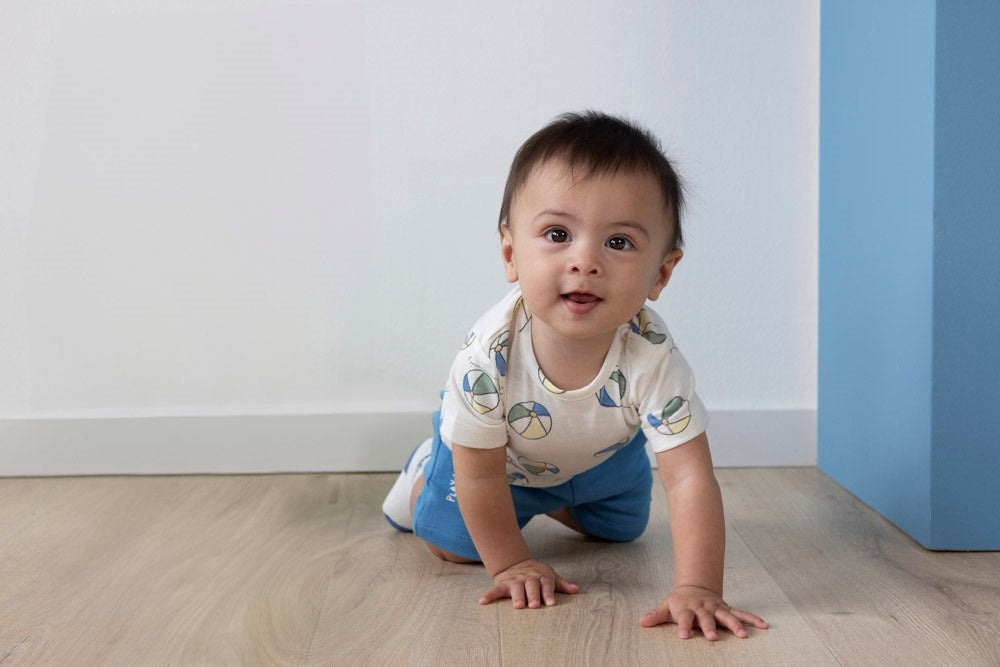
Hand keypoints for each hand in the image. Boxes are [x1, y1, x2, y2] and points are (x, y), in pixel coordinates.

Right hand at [479, 558, 579, 608]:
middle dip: (533, 595)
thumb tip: (576, 589)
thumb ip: (561, 584)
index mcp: (541, 576)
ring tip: (518, 606)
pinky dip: (489, 595)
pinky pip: (495, 590)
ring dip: (517, 596)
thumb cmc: (536, 574)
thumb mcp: (550, 576)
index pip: (546, 584)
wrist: (515, 562)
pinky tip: (483, 601)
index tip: (551, 603)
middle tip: (534, 605)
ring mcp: (515, 580)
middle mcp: (528, 578)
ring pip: (516, 588)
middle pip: (531, 586)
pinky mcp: (503, 584)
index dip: (548, 593)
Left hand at [639, 586, 767, 639]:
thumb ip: (656, 615)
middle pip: (707, 618)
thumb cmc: (680, 602)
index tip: (684, 636)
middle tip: (712, 637)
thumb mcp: (666, 606)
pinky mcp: (728, 609)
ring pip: (727, 616)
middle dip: (710, 627)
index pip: (685, 618)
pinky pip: (742, 614)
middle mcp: (704, 608)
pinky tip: (764, 626)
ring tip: (743, 636)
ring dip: (735, 625)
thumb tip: (641, 622)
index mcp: (688, 608)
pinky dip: (753, 619)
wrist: (695, 587)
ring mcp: (717, 608)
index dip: (684, 627)